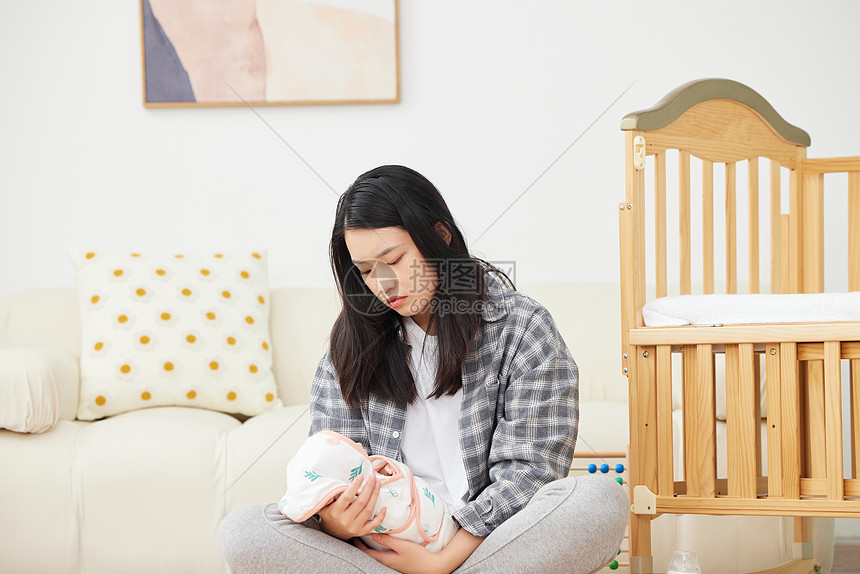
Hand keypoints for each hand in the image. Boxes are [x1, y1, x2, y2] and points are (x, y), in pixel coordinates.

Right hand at [317, 474, 386, 540]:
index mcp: (335, 512)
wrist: (332, 533)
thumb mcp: (324, 505)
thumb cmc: (329, 514)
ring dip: (375, 496)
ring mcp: (354, 527)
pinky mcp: (361, 532)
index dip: (355, 486)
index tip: (361, 476)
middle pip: (361, 502)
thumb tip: (330, 481)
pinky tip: (384, 507)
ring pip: (368, 510)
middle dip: (369, 488)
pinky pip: (374, 525)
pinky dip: (380, 516)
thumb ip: (327, 495)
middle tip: (373, 477)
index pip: (347, 497)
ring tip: (378, 484)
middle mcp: (345, 520)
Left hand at [357, 527, 484, 573]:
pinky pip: (386, 553)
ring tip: (368, 535)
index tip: (353, 533)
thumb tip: (373, 534)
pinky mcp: (399, 561)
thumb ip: (388, 540)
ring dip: (372, 545)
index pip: (366, 552)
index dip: (358, 543)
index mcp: (385, 559)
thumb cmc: (418, 557)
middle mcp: (387, 562)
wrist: (433, 568)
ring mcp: (393, 562)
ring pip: (378, 553)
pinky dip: (381, 546)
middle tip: (358, 532)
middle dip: (363, 544)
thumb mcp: (402, 546)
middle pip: (370, 553)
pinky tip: (384, 541)